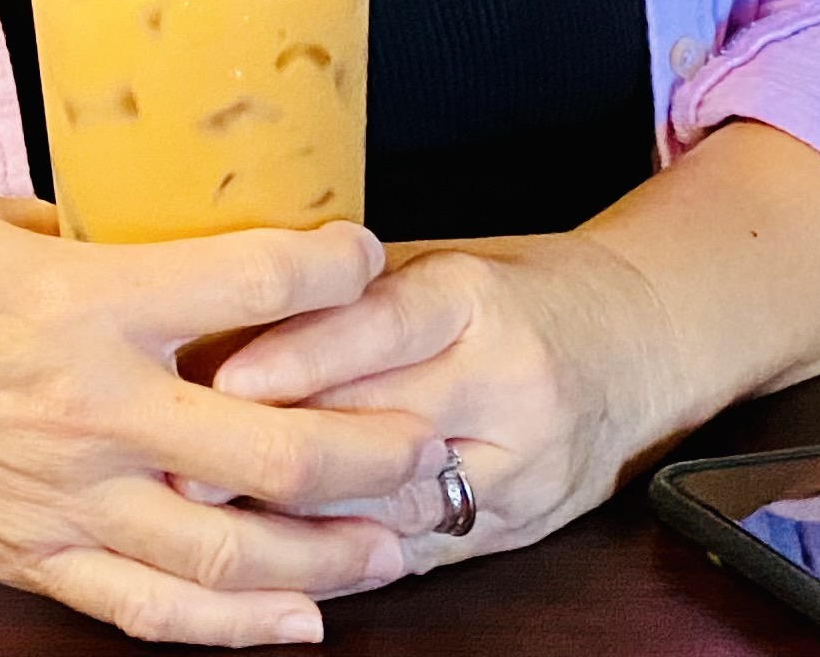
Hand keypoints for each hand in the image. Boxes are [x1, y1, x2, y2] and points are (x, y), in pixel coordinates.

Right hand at [0, 187, 437, 643]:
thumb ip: (82, 243)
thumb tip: (155, 241)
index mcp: (81, 302)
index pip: (251, 280)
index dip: (330, 262)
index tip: (362, 251)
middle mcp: (91, 412)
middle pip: (283, 448)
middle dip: (378, 443)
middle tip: (427, 429)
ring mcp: (64, 500)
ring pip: (240, 556)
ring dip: (338, 552)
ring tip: (402, 539)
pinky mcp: (32, 556)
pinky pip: (155, 610)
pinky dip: (238, 627)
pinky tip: (299, 623)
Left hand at [208, 233, 685, 571]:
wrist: (638, 344)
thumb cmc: (511, 292)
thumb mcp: (434, 262)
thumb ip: (342, 292)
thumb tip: (214, 306)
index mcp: (476, 300)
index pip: (382, 326)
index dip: (300, 356)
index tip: (224, 377)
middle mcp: (507, 385)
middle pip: (381, 424)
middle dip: (277, 448)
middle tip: (181, 460)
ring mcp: (521, 468)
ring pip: (396, 505)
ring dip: (301, 516)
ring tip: (212, 514)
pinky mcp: (519, 527)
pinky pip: (419, 554)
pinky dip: (347, 557)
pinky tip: (280, 559)